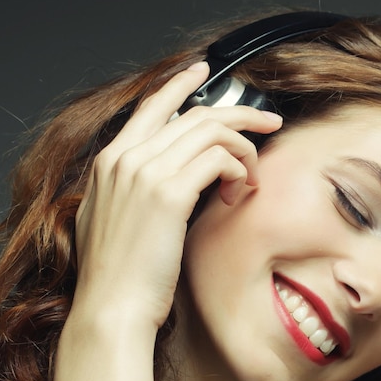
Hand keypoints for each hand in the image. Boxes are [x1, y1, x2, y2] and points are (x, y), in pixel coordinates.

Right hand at [72, 62, 282, 329]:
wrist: (111, 308)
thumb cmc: (119, 275)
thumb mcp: (111, 221)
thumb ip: (130, 191)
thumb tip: (162, 180)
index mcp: (111, 161)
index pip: (152, 106)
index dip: (181, 85)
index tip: (203, 73)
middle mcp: (126, 157)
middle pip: (195, 114)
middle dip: (241, 113)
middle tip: (269, 121)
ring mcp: (145, 172)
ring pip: (213, 131)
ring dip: (244, 149)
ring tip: (253, 175)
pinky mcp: (169, 194)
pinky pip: (219, 159)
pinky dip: (238, 171)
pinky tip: (239, 193)